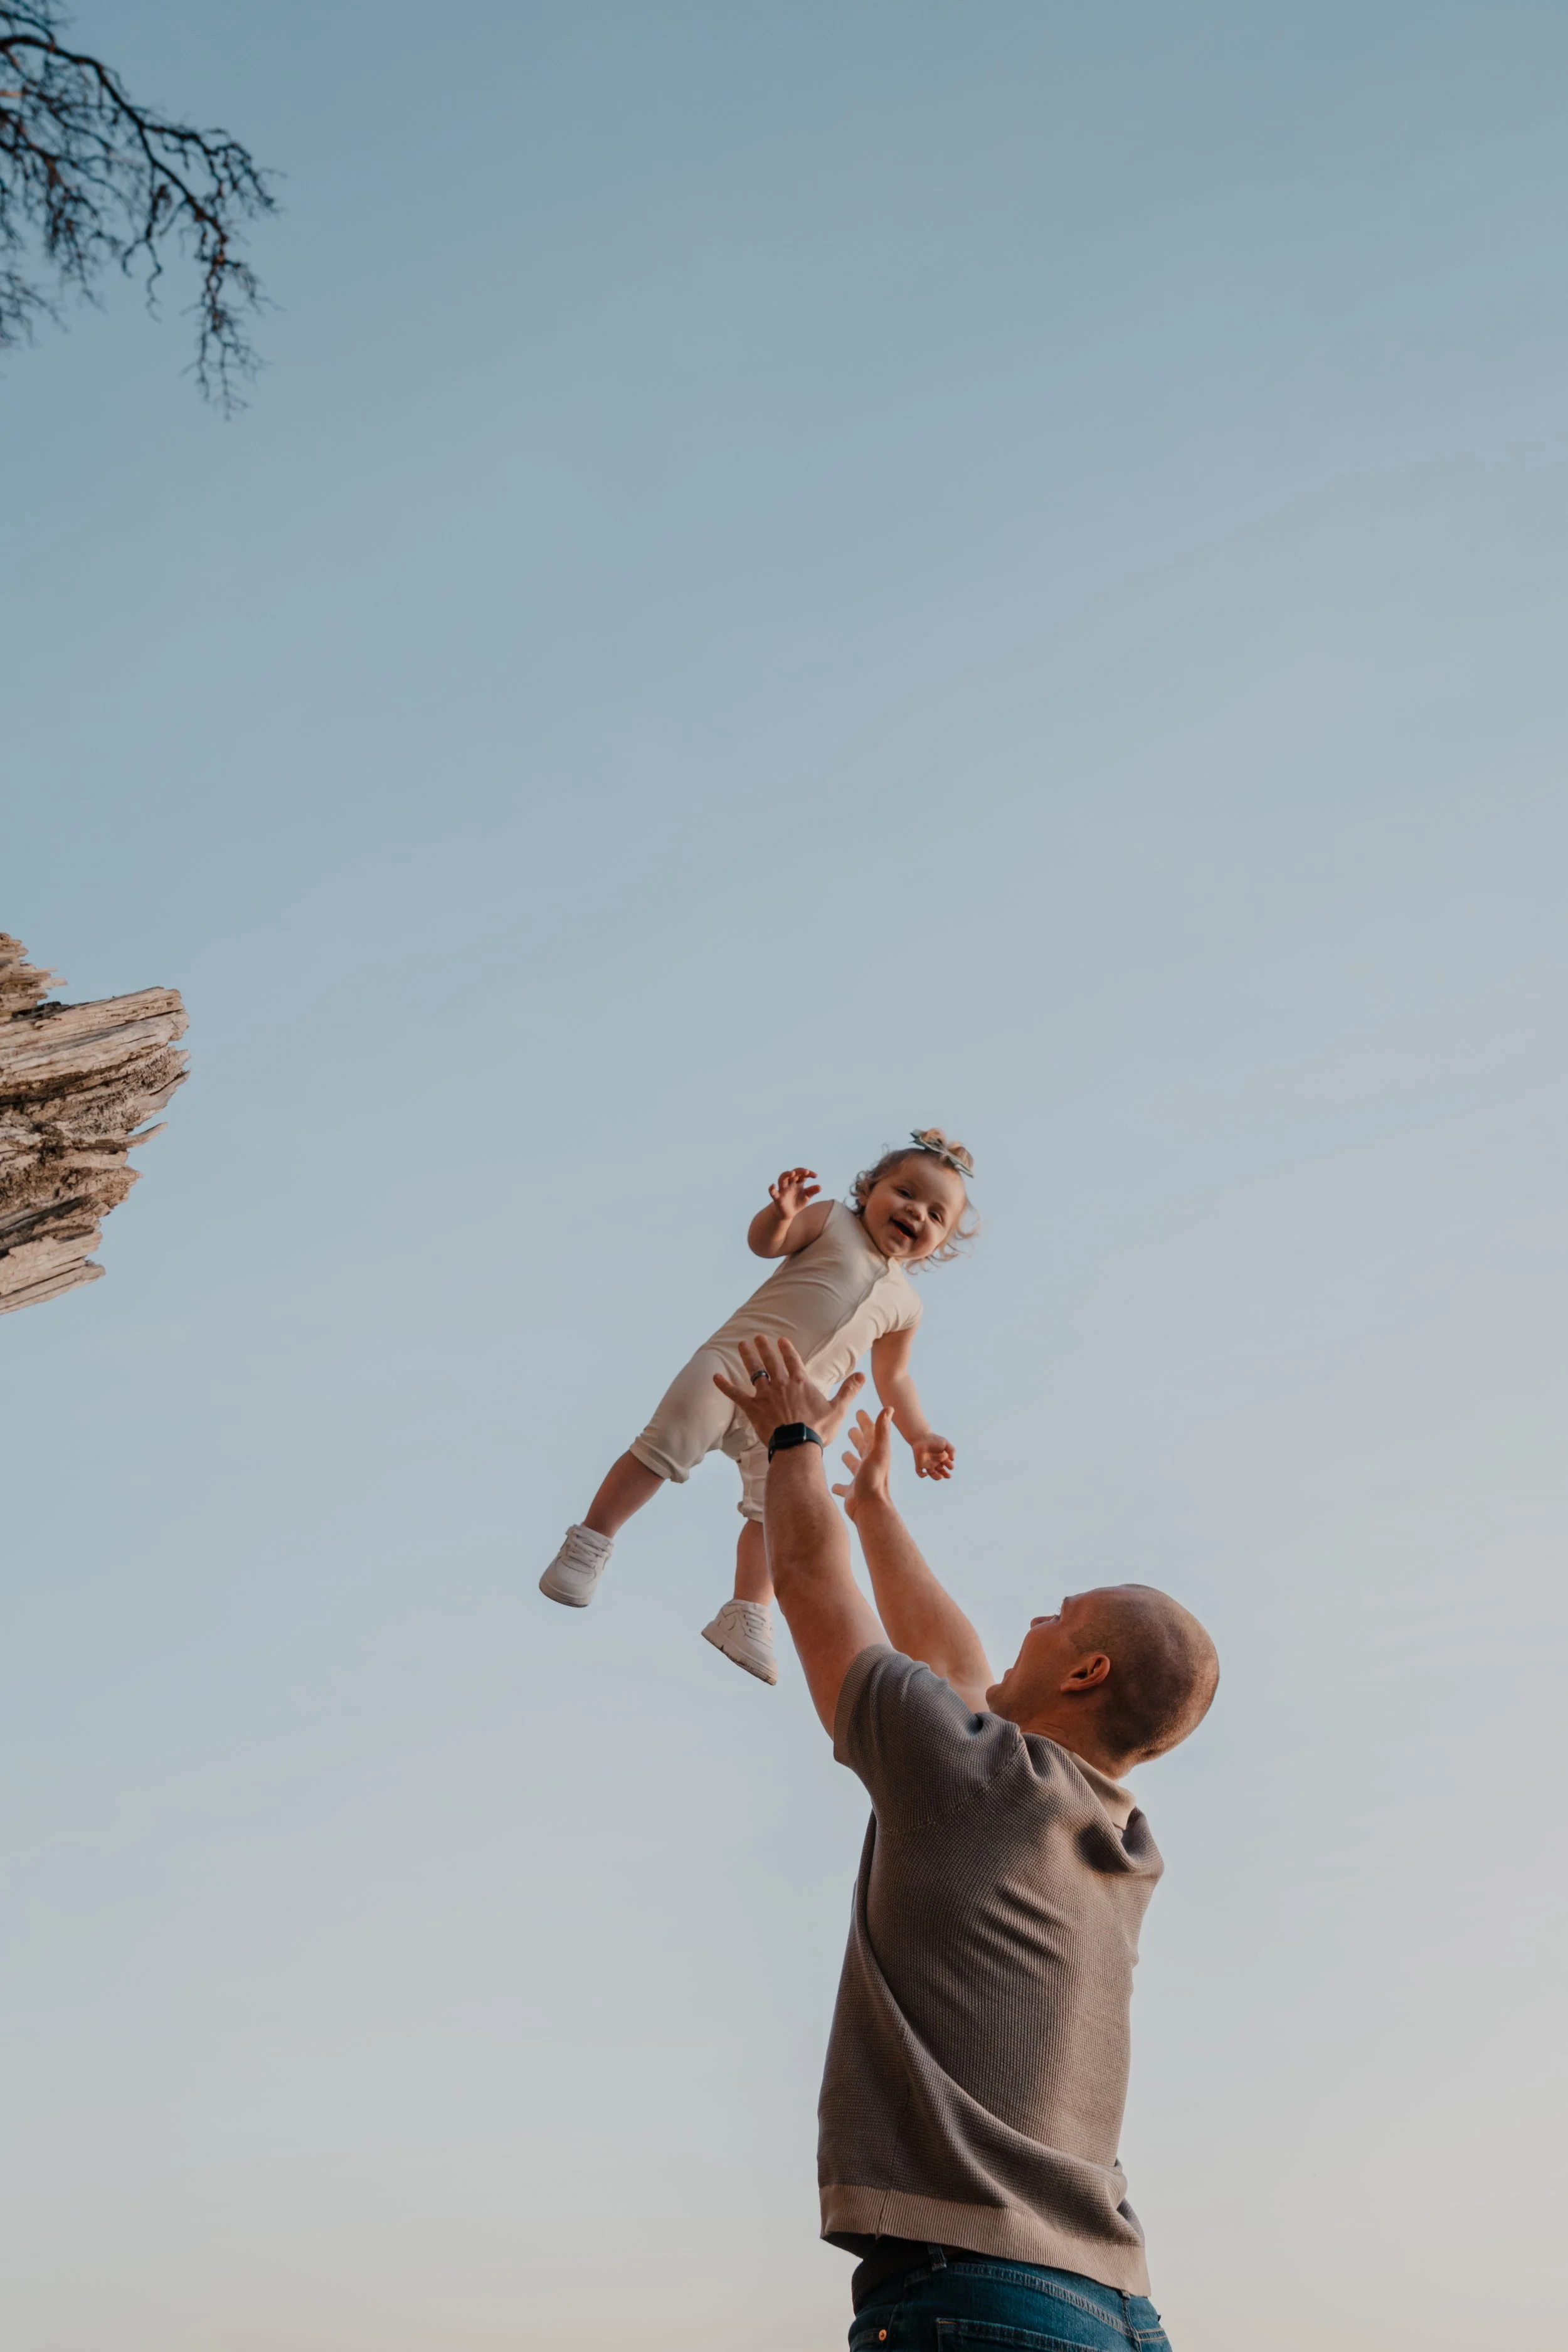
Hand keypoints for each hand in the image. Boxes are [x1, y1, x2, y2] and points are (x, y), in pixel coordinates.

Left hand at [712, 1334, 864, 1447]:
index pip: (792, 1360)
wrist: (798, 1446)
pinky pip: (736, 1395)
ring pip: (754, 1371)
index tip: (780, 1339)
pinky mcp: (753, 1409)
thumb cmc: (818, 1429)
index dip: (786, 1349)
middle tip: (757, 1336)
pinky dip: (725, 1386)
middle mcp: (781, 1384)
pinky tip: (714, 1376)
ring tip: (742, 1344)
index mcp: (800, 1382)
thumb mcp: (838, 1409)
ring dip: (748, 1357)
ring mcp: (765, 1395)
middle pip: (771, 1361)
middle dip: (764, 1347)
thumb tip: (862, 1375)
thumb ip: (848, 1390)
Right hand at [769, 1166, 819, 1218]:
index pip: (802, 1174)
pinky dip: (771, 1189)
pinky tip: (773, 1186)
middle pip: (792, 1173)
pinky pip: (773, 1193)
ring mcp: (783, 1190)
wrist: (788, 1214)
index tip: (816, 1176)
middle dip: (799, 1171)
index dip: (809, 1173)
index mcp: (797, 1183)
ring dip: (787, 1175)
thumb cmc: (797, 1202)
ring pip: (782, 1179)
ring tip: (793, 1174)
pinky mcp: (777, 1198)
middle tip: (806, 1172)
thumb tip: (820, 1187)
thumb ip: (812, 1191)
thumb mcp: (806, 1197)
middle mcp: (789, 1184)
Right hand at [831, 1407, 893, 1523]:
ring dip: (849, 1460)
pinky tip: (833, 1486)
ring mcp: (860, 1479)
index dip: (866, 1422)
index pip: (871, 1433)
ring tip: (843, 1454)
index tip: (859, 1411)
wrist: (870, 1508)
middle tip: (850, 1429)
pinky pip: (843, 1487)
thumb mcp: (878, 1451)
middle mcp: (869, 1465)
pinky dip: (839, 1486)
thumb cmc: (874, 1479)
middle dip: (857, 1438)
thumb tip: (890, 1407)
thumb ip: (881, 1430)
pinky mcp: (851, 1492)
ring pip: (854, 1466)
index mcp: (875, 1454)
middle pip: (862, 1448)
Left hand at [912, 1432, 954, 1480]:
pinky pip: (919, 1472)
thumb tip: (953, 1459)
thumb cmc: (934, 1439)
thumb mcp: (945, 1443)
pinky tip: (926, 1473)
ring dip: (936, 1477)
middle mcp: (935, 1462)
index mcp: (942, 1458)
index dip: (950, 1466)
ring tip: (940, 1477)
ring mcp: (927, 1464)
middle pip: (941, 1472)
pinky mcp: (919, 1464)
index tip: (949, 1462)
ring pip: (932, 1474)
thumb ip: (952, 1450)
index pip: (947, 1466)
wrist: (921, 1436)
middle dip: (945, 1475)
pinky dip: (922, 1475)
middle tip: (948, 1476)